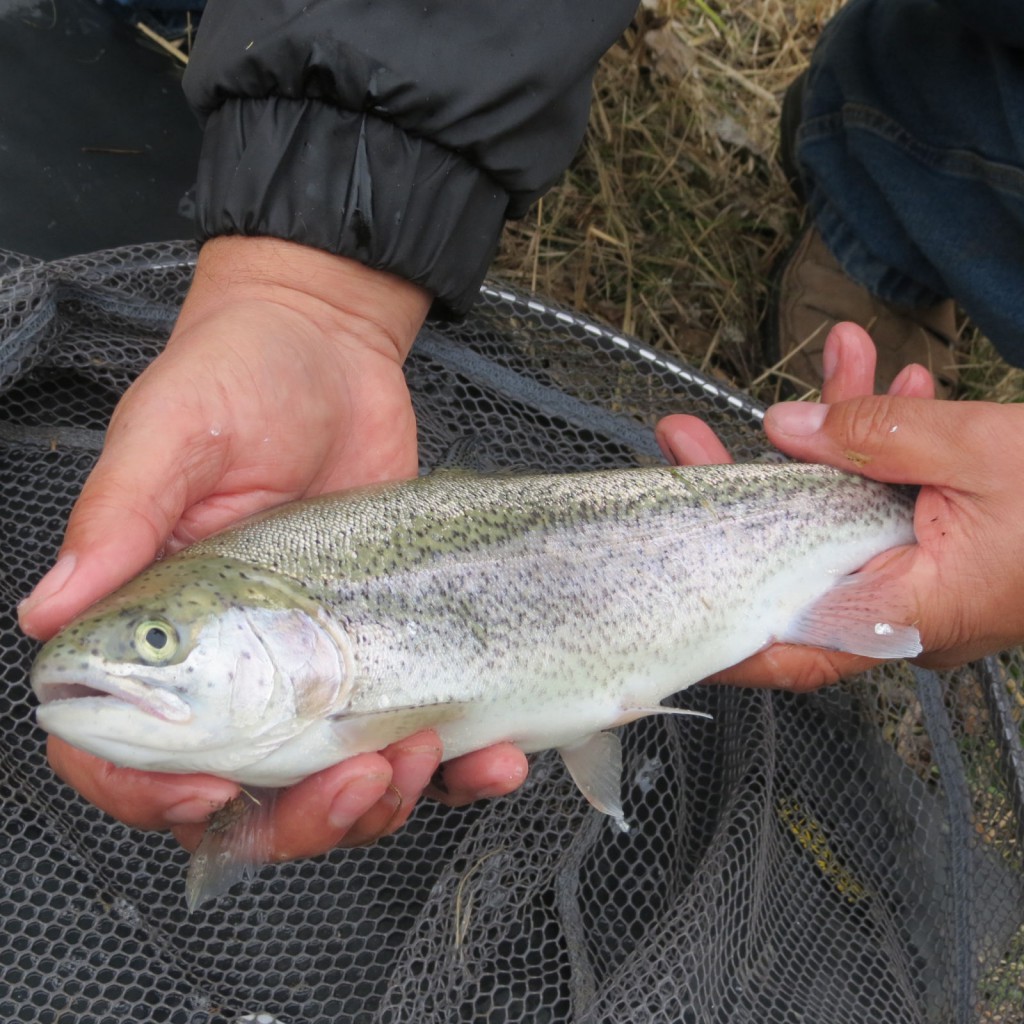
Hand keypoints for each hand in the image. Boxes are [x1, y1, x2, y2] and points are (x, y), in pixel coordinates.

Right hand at [20, 236, 525, 858]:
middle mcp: (235, 664)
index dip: (151, 793)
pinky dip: (454, 769)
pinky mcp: (389, 649)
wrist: (331, 345)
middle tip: (355, 780)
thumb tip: (47, 606)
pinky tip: (492, 756)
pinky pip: (416, 735)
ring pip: (334, 782)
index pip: (120, 753)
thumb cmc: (237, 374)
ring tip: (424, 758)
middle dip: (299, 818)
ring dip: (379, 802)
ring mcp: (318, 665)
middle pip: (246, 795)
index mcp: (158, 628)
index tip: (214, 787)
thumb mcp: (171, 433)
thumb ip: (120, 517)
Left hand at [658, 321, 1023, 688]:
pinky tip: (886, 382)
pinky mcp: (940, 542)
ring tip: (830, 363)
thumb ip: (877, 435)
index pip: (784, 643)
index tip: (655, 594)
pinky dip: (886, 440)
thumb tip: (787, 426)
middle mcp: (903, 606)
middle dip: (744, 486)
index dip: (714, 627)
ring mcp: (920, 575)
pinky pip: (891, 495)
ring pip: (842, 511)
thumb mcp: (980, 452)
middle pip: (790, 558)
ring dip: (832, 435)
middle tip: (688, 440)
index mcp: (909, 611)